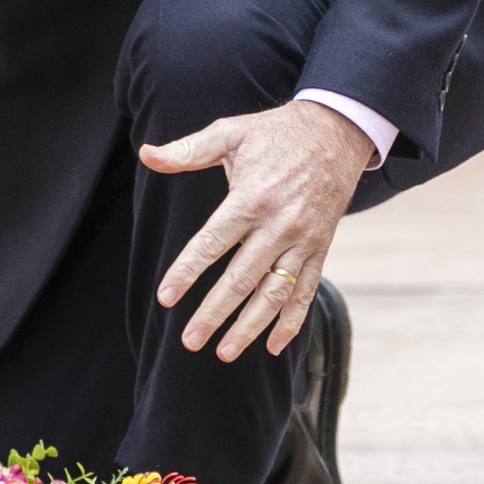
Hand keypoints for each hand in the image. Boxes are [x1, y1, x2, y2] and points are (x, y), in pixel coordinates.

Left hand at [141, 101, 371, 359]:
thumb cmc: (275, 133)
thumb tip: (146, 155)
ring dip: (249, 327)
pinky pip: (306, 291)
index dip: (186, 273)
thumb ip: (187, 150)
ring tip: (223, 352)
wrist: (337, 131)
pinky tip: (273, 346)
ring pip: (273, 294)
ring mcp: (302, 241)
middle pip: (241, 279)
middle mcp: (278, 226)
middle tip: (189, 341)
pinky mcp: (321, 248)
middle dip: (213, 313)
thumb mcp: (229, 133)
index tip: (165, 298)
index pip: (212, 244)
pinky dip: (292, 321)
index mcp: (251, 198)